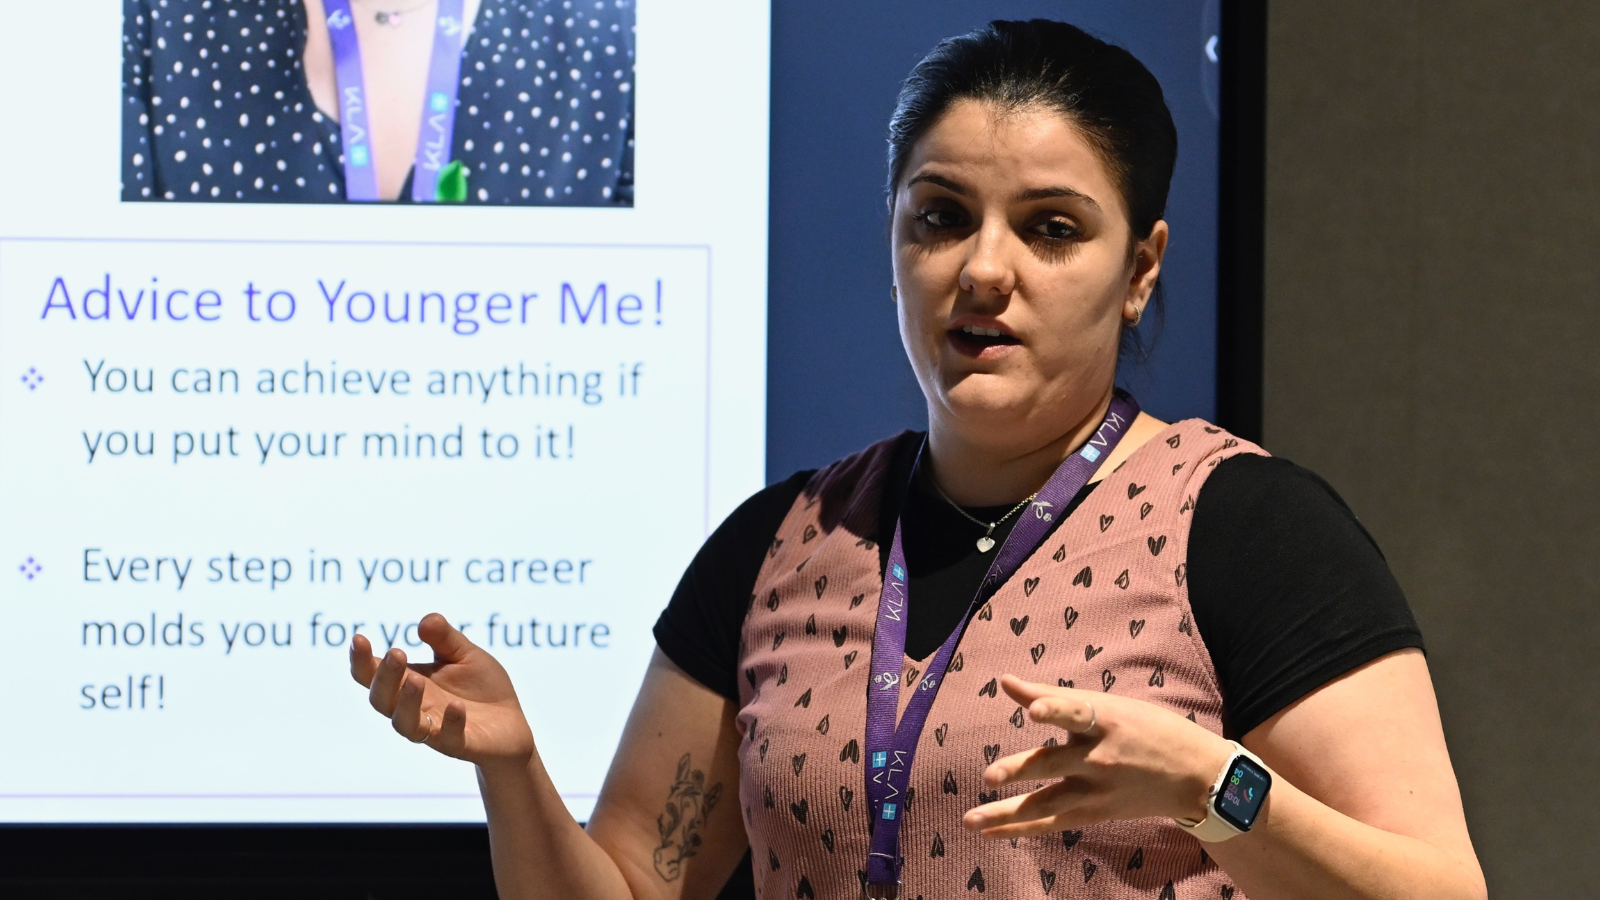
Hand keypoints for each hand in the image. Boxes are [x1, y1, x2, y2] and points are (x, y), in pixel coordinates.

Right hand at [349, 612, 534, 770]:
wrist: (512, 724)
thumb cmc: (481, 688)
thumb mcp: (465, 655)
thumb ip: (445, 639)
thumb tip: (425, 621)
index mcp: (409, 683)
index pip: (373, 675)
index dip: (361, 660)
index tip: (358, 638)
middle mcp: (415, 709)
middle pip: (382, 700)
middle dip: (384, 678)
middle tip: (396, 653)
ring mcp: (434, 730)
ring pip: (405, 725)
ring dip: (407, 703)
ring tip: (415, 680)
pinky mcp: (460, 744)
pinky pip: (448, 739)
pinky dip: (450, 722)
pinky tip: (456, 706)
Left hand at [962, 674, 1233, 838]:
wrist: (1197, 776)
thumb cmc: (1149, 730)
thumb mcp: (1111, 706)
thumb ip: (1057, 699)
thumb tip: (1005, 682)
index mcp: (1107, 720)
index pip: (1076, 711)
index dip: (1054, 708)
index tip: (1032, 709)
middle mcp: (1099, 757)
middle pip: (1053, 763)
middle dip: (1021, 770)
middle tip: (990, 776)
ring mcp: (1096, 789)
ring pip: (1046, 803)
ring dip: (1006, 813)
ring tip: (971, 820)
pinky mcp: (1095, 812)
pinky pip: (1052, 823)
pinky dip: (1020, 828)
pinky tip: (990, 831)